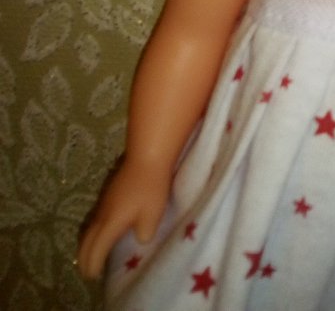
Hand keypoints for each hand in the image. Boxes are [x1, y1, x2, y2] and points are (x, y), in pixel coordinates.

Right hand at [77, 158, 170, 279]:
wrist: (147, 156)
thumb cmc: (151, 188)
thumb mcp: (152, 215)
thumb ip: (144, 233)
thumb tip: (139, 238)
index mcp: (110, 223)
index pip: (95, 249)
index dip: (93, 265)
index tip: (93, 276)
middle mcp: (101, 214)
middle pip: (85, 240)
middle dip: (84, 258)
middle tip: (87, 271)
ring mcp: (103, 202)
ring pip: (88, 228)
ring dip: (87, 243)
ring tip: (93, 254)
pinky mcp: (108, 193)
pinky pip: (94, 218)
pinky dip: (93, 231)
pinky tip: (103, 231)